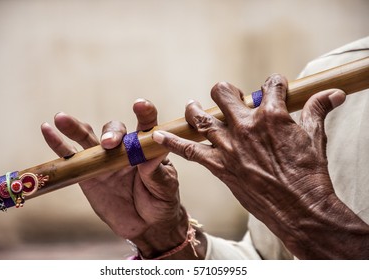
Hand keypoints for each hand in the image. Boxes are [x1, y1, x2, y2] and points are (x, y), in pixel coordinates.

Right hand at [41, 99, 190, 257]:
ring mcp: (104, 159)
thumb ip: (156, 170)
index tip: (140, 105)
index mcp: (147, 147)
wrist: (147, 225)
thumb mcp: (165, 186)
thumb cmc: (161, 201)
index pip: (146, 124)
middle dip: (110, 133)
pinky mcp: (88, 173)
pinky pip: (71, 157)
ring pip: (88, 138)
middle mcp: (124, 148)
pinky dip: (58, 144)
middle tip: (109, 143)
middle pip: (114, 130)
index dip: (144, 113)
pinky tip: (47, 130)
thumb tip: (151, 152)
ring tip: (61, 118)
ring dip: (74, 127)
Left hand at [153, 74, 368, 258]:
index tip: (274, 89)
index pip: (269, 84)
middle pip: (224, 93)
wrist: (300, 210)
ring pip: (202, 117)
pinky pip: (189, 151)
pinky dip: (172, 142)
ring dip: (196, 109)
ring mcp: (230, 146)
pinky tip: (157, 135)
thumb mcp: (316, 138)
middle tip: (231, 98)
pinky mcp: (220, 166)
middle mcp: (246, 126)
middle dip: (227, 92)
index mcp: (272, 115)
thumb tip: (333, 93)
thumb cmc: (310, 174)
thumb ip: (318, 111)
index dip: (273, 84)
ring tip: (193, 106)